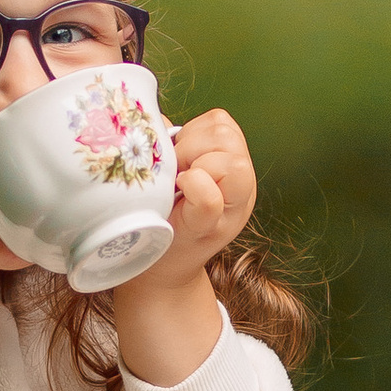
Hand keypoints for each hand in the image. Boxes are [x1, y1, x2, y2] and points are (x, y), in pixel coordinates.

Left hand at [111, 108, 258, 384]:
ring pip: (230, 161)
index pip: (223, 123)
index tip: (177, 158)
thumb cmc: (158, 218)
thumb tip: (149, 118)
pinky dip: (195, 189)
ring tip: (179, 187)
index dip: (195, 131)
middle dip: (194, 147)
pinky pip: (211, 197)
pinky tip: (179, 195)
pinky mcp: (209, 230)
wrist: (155, 271)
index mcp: (230, 166)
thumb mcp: (168, 174)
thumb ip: (170, 146)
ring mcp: (230, 210)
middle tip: (176, 174)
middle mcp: (241, 186)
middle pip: (227, 136)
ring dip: (196, 166)